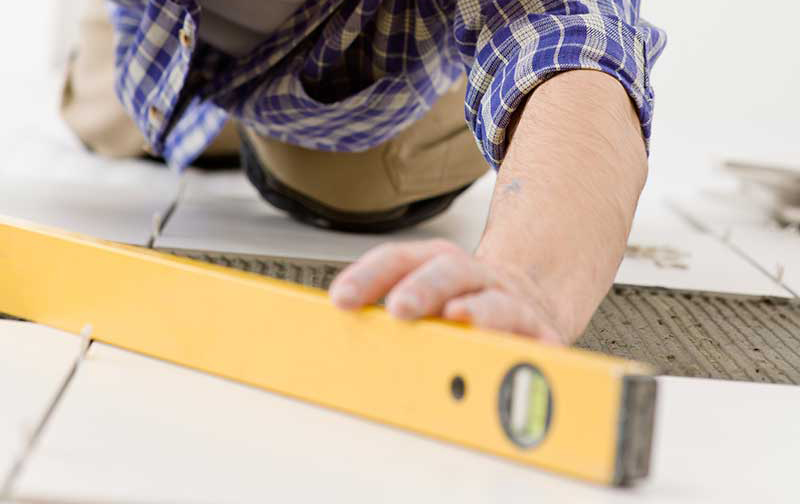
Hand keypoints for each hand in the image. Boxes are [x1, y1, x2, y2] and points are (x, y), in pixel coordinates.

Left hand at [329, 239, 565, 343]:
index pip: (397, 260)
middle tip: (399, 308)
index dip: (368, 276)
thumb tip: (339, 343)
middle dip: (422, 288)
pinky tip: (515, 350)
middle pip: (447, 271)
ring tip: (459, 317)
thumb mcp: (427, 300)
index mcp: (437, 265)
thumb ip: (388, 314)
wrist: (530, 298)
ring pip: (494, 301)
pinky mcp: (540, 331)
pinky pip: (536, 338)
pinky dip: (527, 344)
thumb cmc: (465, 304)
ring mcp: (508, 301)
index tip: (341, 299)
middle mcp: (472, 277)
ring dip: (477, 310)